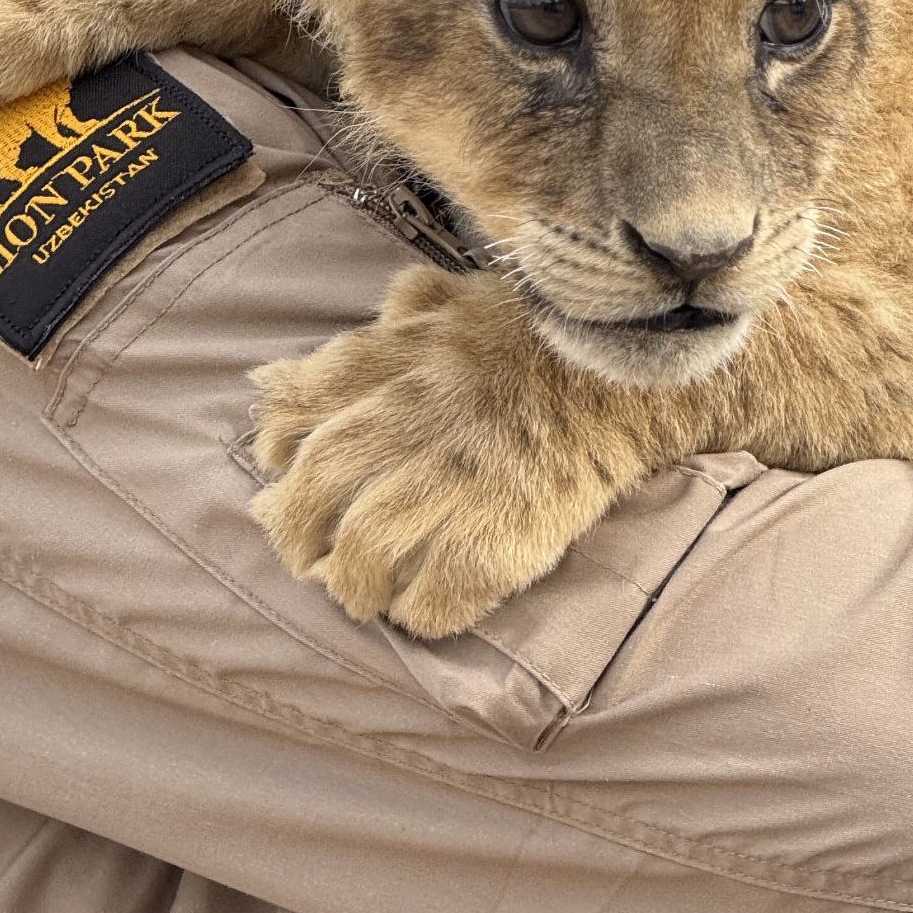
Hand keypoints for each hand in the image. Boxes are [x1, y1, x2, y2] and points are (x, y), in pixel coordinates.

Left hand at [251, 265, 631, 637]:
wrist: (640, 379)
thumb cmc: (550, 338)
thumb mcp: (465, 298)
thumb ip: (398, 312)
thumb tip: (340, 338)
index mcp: (405, 355)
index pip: (309, 400)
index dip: (280, 441)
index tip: (272, 467)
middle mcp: (416, 417)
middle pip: (319, 484)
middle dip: (295, 528)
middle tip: (301, 553)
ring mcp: (456, 482)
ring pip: (364, 550)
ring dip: (351, 583)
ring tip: (358, 593)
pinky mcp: (499, 539)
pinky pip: (435, 596)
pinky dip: (417, 614)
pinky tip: (419, 613)